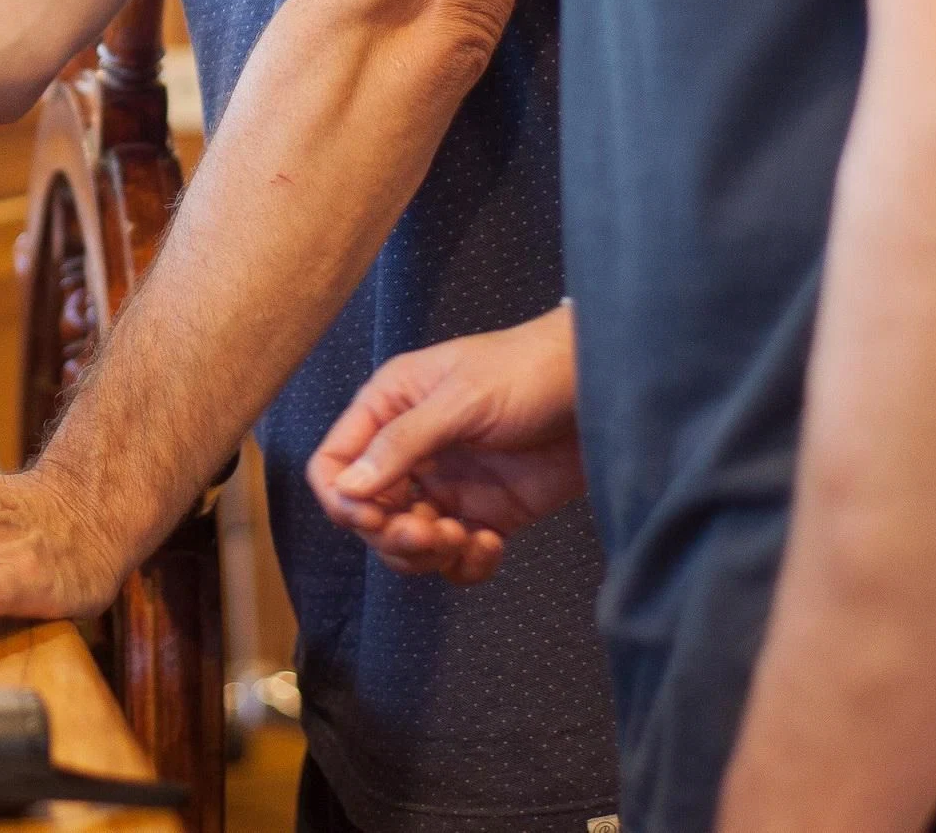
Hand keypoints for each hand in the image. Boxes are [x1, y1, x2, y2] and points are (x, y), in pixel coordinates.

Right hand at [309, 304, 583, 584]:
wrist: (600, 388)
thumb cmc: (527, 372)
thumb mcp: (462, 400)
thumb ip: (403, 442)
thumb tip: (347, 488)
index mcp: (389, 408)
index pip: (334, 463)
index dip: (344, 499)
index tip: (375, 517)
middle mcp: (411, 451)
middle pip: (368, 515)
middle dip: (394, 536)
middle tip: (433, 535)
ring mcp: (448, 486)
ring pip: (408, 544)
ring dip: (429, 555)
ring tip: (466, 537)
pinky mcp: (486, 514)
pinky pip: (455, 557)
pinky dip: (466, 565)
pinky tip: (492, 545)